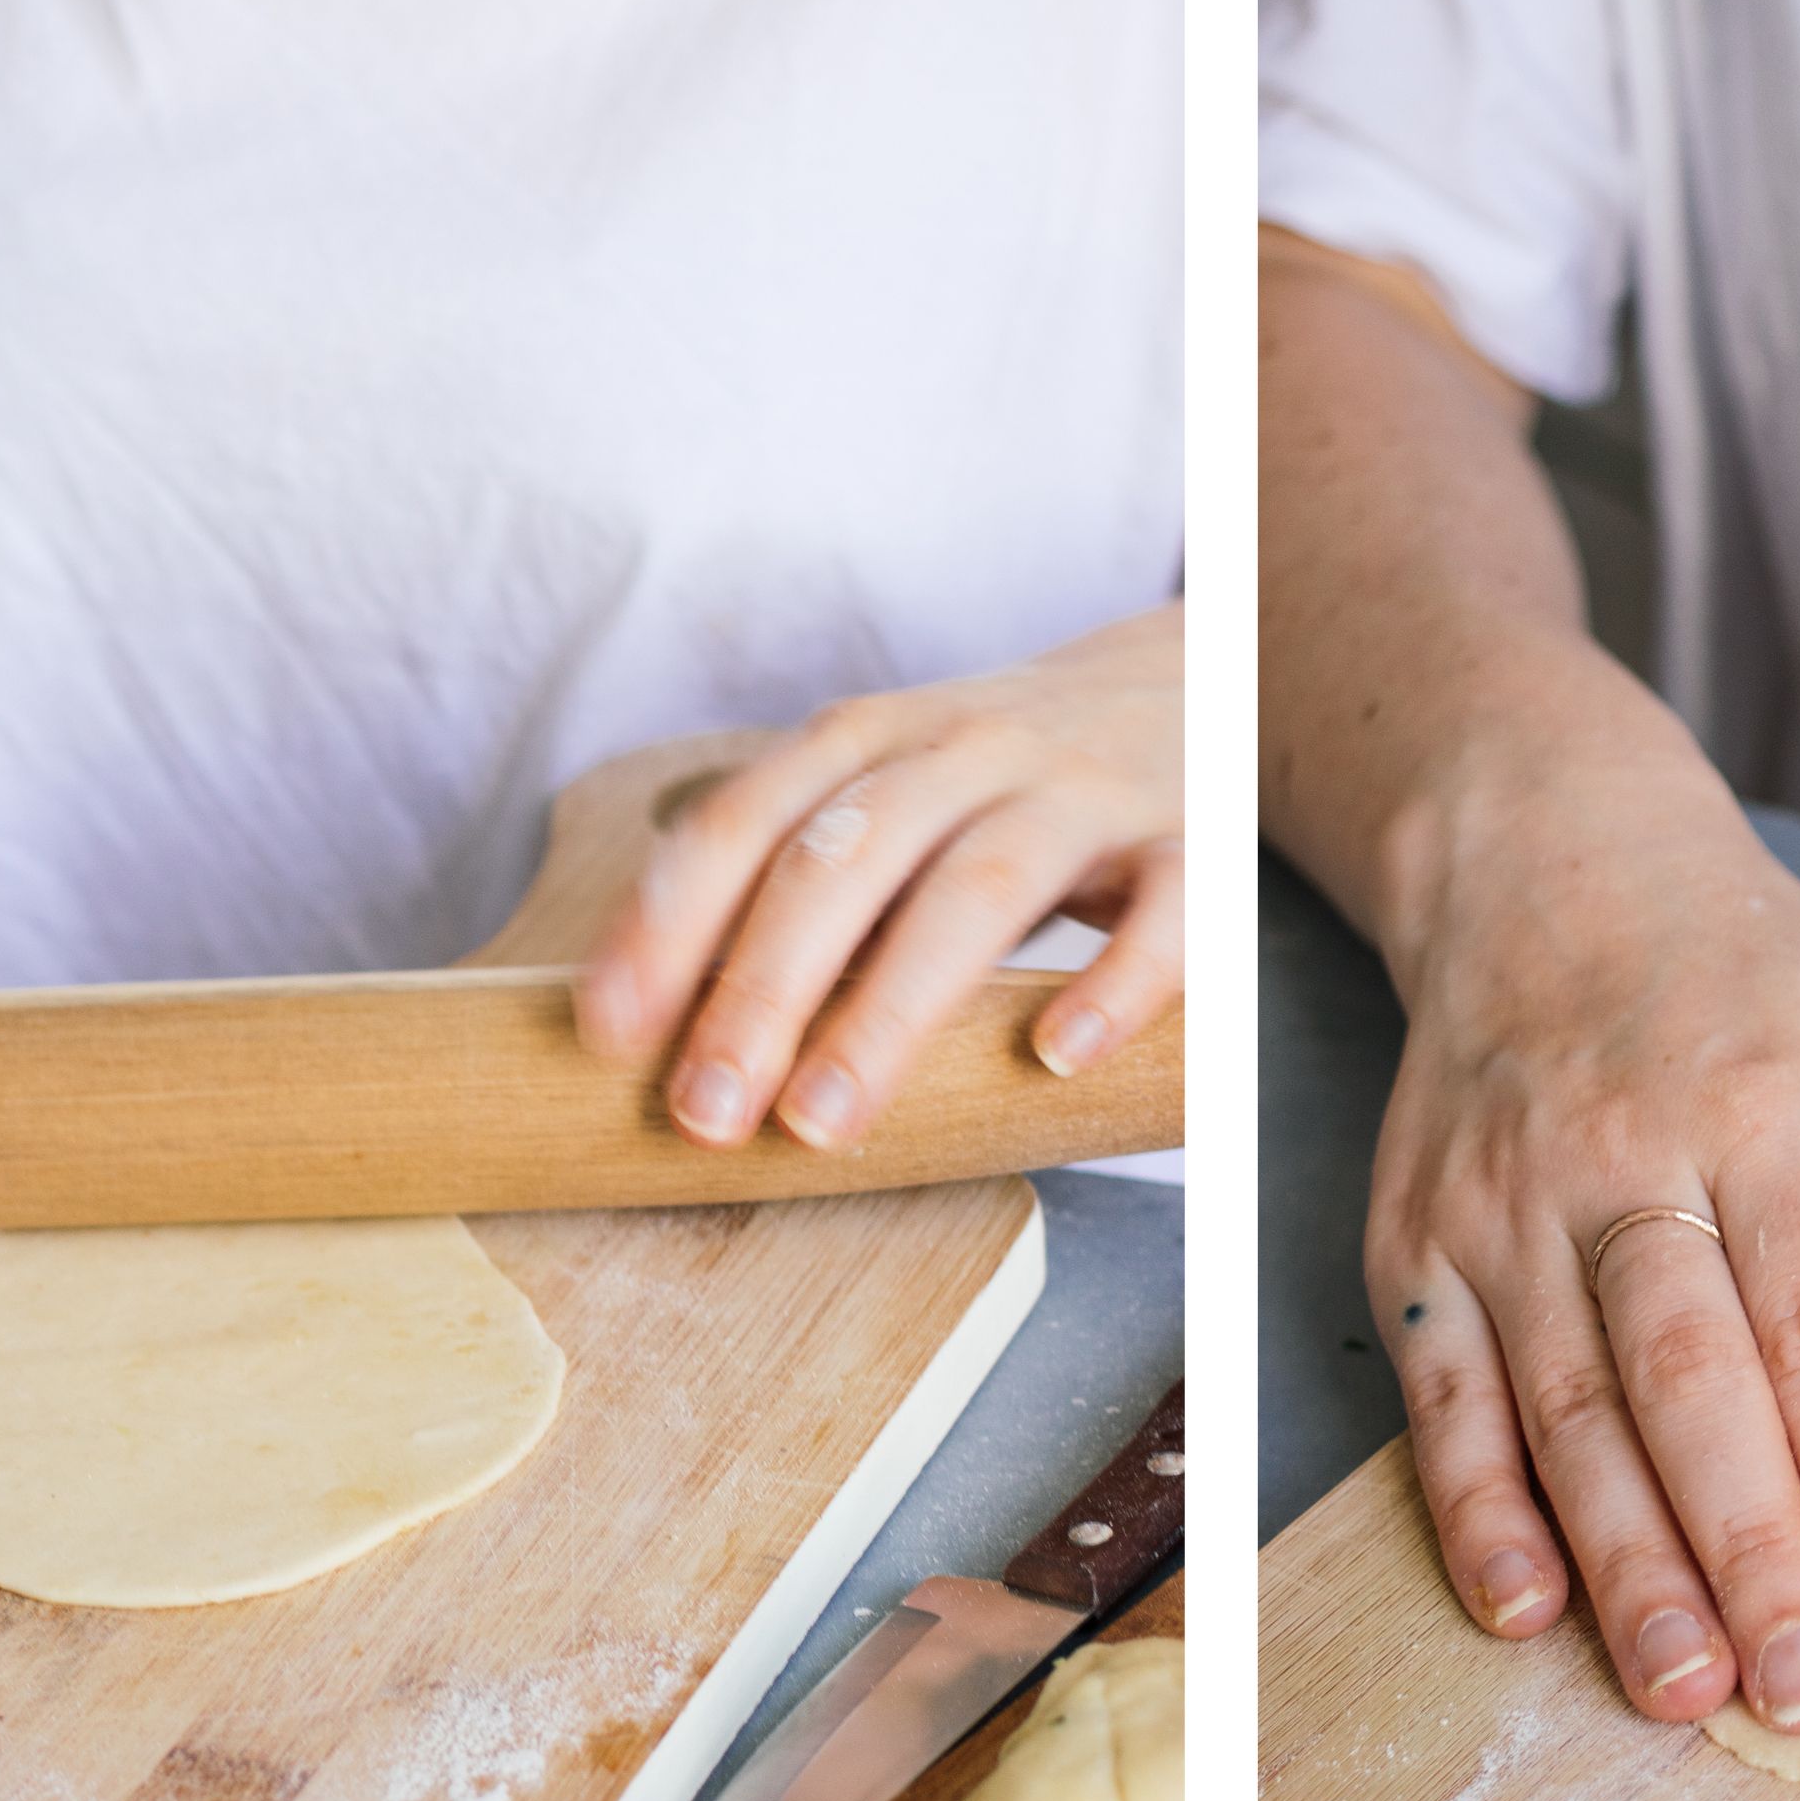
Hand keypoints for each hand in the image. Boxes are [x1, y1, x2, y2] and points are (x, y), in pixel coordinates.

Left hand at [575, 602, 1181, 1146]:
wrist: (1191, 681)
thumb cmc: (1001, 783)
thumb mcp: (890, 797)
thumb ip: (800, 882)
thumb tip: (659, 1025)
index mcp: (870, 738)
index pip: (744, 822)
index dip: (667, 926)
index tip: (608, 1037)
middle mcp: (966, 750)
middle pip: (845, 860)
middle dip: (761, 989)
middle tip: (706, 1113)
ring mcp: (1079, 792)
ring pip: (978, 890)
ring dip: (891, 1009)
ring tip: (825, 1120)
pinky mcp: (1187, 841)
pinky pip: (1163, 910)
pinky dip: (1114, 984)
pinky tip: (1058, 1056)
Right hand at [1366, 767, 1799, 1733]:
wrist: (1542, 866)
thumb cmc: (1752, 974)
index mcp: (1765, 1113)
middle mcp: (1620, 1167)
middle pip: (1690, 1389)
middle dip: (1752, 1556)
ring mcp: (1500, 1213)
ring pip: (1566, 1413)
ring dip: (1626, 1566)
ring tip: (1688, 1690)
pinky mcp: (1412, 1247)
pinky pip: (1442, 1399)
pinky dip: (1475, 1512)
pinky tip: (1527, 1610)